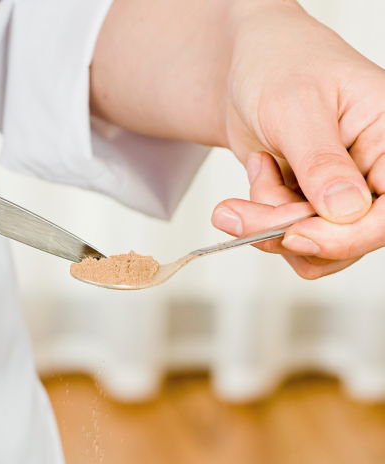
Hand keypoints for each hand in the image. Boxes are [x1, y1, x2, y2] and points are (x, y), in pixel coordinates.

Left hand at [212, 1, 382, 278]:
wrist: (250, 67)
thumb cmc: (281, 65)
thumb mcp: (297, 107)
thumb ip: (322, 163)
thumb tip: (346, 210)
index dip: (346, 236)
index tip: (295, 234)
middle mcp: (375, 172)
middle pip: (349, 239)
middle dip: (288, 231)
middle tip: (239, 211)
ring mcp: (345, 196)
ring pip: (315, 249)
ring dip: (269, 225)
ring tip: (258, 170)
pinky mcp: (316, 210)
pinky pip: (291, 241)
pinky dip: (263, 221)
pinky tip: (261, 172)